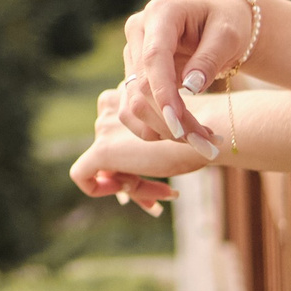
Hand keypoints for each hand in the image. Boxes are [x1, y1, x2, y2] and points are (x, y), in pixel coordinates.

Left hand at [69, 86, 209, 213]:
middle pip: (114, 154)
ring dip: (137, 187)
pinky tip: (128, 194)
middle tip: (167, 195)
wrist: (208, 137)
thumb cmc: (200, 135)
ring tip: (166, 196)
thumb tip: (127, 178)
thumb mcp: (172, 135)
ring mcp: (104, 127)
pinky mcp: (102, 150)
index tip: (161, 169)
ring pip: (108, 169)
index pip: (119, 134)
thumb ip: (149, 144)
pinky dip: (98, 189)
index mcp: (124, 94)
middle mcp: (108, 108)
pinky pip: (82, 175)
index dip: (137, 157)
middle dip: (139, 178)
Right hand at [114, 0, 250, 154]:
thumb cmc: (227, 22)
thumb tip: (191, 87)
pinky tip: (185, 134)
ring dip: (164, 130)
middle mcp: (137, 32)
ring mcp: (132, 55)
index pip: (153, 58)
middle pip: (141, 86)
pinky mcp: (132, 75)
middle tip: (207, 144)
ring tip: (202, 141)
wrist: (219, 20)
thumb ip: (209, 59)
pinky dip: (156, 128)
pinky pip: (133, 109)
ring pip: (134, 103)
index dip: (163, 94)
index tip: (179, 125)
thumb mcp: (228, 36)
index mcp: (159, 14)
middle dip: (171, 120)